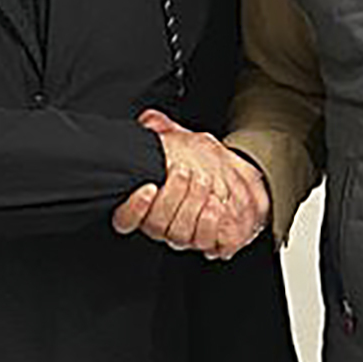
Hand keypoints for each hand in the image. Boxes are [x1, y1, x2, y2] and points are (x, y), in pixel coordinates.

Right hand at [112, 113, 270, 258]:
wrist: (236, 180)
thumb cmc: (203, 161)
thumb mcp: (184, 143)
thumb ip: (164, 131)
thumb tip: (150, 119)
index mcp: (147, 206)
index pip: (126, 219)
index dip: (135, 208)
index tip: (149, 187)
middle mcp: (161, 225)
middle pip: (157, 223)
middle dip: (172, 194)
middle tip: (185, 171)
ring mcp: (183, 236)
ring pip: (179, 234)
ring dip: (192, 204)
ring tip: (202, 180)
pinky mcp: (208, 242)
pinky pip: (204, 242)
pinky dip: (209, 224)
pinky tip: (214, 205)